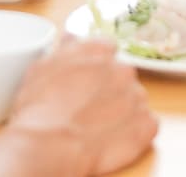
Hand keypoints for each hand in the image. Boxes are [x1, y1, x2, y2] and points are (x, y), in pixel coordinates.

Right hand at [1, 37, 157, 175]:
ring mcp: (137, 97)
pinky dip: (134, 133)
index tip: (88, 81)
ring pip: (135, 100)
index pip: (107, 51)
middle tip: (89, 108)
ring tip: (98, 128)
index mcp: (99, 51)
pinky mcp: (146, 126)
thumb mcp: (42, 68)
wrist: (49, 145)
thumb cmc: (39, 110)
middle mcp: (122, 69)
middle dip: (109, 90)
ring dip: (122, 111)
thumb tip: (72, 39)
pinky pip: (146, 125)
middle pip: (122, 76)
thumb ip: (65, 50)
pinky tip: (113, 140)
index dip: (96, 68)